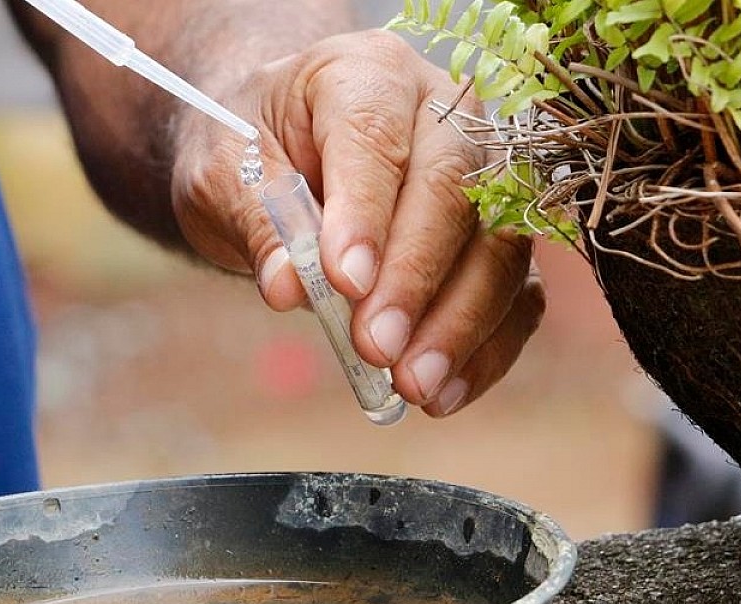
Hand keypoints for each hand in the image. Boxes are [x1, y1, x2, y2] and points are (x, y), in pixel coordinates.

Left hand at [171, 30, 544, 416]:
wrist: (282, 147)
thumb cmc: (254, 148)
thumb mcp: (224, 171)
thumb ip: (258, 222)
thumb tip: (290, 286)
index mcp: (368, 73)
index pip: (377, 138)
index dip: (366, 212)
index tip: (344, 282)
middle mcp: (444, 112)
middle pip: (455, 191)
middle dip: (418, 278)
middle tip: (377, 349)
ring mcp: (485, 174)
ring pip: (500, 246)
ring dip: (461, 324)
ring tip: (414, 386)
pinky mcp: (500, 235)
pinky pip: (517, 292)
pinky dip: (487, 348)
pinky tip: (445, 392)